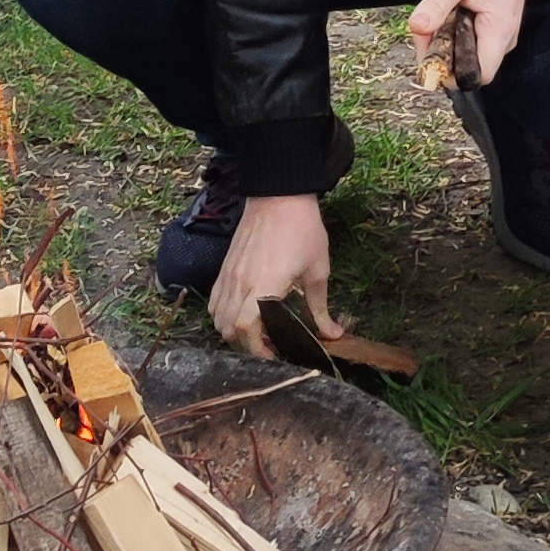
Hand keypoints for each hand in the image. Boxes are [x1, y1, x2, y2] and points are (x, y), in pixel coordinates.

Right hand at [211, 190, 342, 359]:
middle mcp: (241, 283)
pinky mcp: (225, 266)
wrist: (279, 193)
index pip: (247, 330)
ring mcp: (229, 274)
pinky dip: (222, 314)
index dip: (257, 350)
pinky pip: (215, 299)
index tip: (275, 357)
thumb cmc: (303, 230)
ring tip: (255, 332)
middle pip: (228, 329)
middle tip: (268, 347)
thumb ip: (321, 308)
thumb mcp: (318, 271)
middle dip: (245, 346)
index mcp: (264, 287)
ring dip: (232, 331)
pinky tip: (242, 313)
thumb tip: (334, 335)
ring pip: (217, 316)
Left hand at [407, 0, 542, 90]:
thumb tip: (417, 28)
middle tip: (427, 24)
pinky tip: (450, 11)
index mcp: (498, 31)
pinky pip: (469, 42)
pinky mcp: (492, 31)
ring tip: (441, 11)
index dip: (449, 71)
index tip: (428, 51)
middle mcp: (502, 41)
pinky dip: (453, 32)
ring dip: (445, 41)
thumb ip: (438, 2)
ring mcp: (498, 38)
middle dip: (441, 53)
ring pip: (465, 55)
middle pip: (467, 66)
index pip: (477, 75)